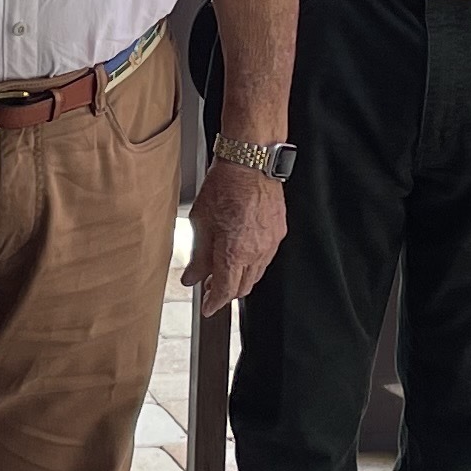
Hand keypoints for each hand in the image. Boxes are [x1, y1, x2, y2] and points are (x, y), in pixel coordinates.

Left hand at [183, 159, 286, 306]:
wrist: (251, 162)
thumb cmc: (225, 185)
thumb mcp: (201, 221)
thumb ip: (198, 256)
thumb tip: (191, 277)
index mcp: (234, 252)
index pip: (225, 291)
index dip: (214, 303)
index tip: (207, 308)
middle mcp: (256, 252)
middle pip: (243, 288)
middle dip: (226, 293)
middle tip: (210, 288)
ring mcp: (270, 244)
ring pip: (256, 275)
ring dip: (240, 278)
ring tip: (223, 270)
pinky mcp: (279, 233)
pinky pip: (266, 258)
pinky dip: (252, 263)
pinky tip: (241, 254)